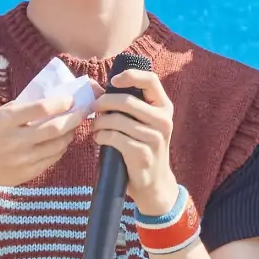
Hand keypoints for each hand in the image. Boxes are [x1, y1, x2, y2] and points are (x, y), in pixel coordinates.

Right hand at [0, 94, 86, 195]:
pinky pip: (53, 158)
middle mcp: (15, 141)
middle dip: (74, 118)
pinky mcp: (28, 173)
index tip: (71, 98)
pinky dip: (61, 148)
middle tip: (84, 110)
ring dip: (70, 133)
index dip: (61, 102)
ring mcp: (23, 159)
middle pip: (54, 128)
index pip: (40, 109)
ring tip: (74, 125)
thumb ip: (20, 107)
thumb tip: (49, 97)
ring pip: (58, 145)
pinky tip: (62, 140)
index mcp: (5, 121)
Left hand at [91, 69, 178, 216]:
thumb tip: (96, 87)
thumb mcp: (143, 123)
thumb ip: (129, 105)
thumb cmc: (141, 146)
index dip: (130, 76)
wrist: (153, 182)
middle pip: (127, 100)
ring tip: (95, 127)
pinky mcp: (143, 154)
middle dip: (104, 102)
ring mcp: (155, 138)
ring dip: (99, 122)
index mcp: (164, 107)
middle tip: (93, 108)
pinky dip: (100, 136)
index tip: (112, 82)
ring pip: (117, 120)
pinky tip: (98, 139)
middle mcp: (164, 120)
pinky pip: (114, 137)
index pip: (150, 80)